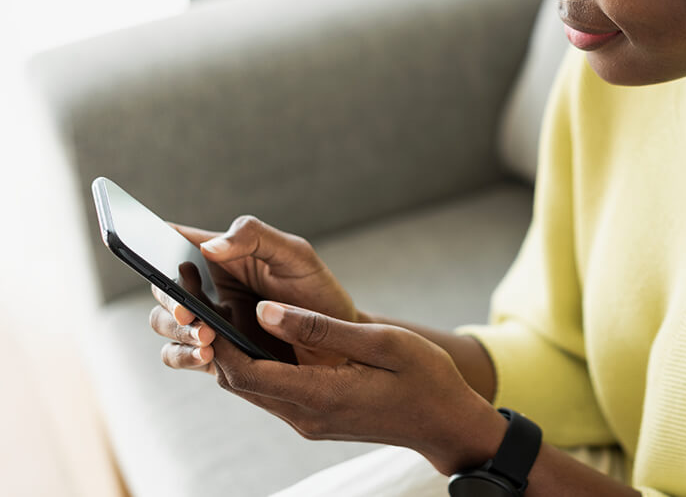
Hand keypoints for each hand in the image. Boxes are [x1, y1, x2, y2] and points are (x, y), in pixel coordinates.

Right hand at [149, 215, 358, 369]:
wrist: (339, 341)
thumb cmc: (316, 290)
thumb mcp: (294, 254)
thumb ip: (254, 237)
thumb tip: (208, 246)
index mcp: (221, 255)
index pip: (173, 240)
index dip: (148, 238)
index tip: (142, 245)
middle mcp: (207, 288)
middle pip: (160, 287)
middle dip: (165, 297)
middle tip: (186, 308)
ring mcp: (207, 322)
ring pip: (163, 323)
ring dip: (174, 328)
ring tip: (206, 336)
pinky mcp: (214, 355)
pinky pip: (180, 355)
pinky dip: (183, 355)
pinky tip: (207, 354)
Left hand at [211, 301, 507, 475]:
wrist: (447, 423)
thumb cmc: (425, 378)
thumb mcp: (382, 342)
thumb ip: (321, 328)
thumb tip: (266, 311)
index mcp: (320, 395)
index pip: (246, 373)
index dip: (217, 340)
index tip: (203, 303)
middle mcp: (305, 415)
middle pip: (238, 382)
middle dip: (214, 343)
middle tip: (201, 301)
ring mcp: (308, 420)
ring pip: (251, 388)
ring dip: (232, 354)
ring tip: (221, 311)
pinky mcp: (314, 417)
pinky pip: (270, 391)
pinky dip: (256, 364)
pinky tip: (257, 334)